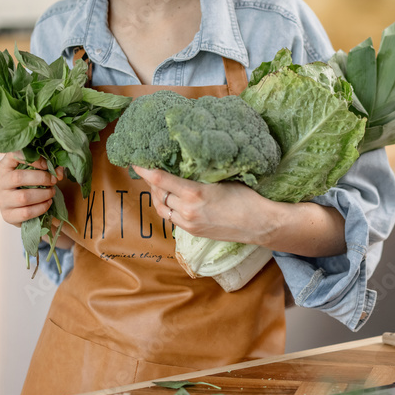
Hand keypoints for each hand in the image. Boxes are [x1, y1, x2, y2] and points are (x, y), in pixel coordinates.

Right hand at [0, 153, 65, 228]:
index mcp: (5, 166)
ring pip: (23, 197)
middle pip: (17, 177)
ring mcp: (1, 200)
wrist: (29, 209)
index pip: (13, 155)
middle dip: (41, 178)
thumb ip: (51, 168)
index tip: (46, 165)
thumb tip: (58, 173)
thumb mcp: (41, 171)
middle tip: (53, 181)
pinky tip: (47, 204)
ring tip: (51, 193)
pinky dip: (41, 208)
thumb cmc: (34, 184)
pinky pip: (26, 212)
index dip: (32, 159)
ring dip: (43, 194)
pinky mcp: (7, 215)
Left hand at [132, 167, 266, 243]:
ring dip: (158, 196)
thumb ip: (201, 174)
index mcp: (194, 193)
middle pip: (159, 194)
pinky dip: (167, 207)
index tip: (136, 162)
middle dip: (152, 181)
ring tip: (158, 185)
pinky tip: (171, 199)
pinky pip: (172, 218)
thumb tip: (186, 162)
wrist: (259, 224)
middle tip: (150, 169)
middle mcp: (187, 210)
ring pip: (162, 208)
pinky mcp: (193, 232)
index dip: (146, 170)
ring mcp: (189, 223)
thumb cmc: (246, 197)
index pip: (161, 179)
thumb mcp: (223, 178)